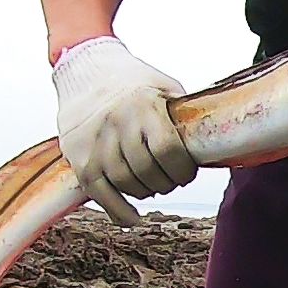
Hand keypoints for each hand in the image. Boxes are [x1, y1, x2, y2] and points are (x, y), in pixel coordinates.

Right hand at [52, 36, 197, 226]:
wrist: (85, 69)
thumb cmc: (132, 80)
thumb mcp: (165, 86)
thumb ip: (183, 113)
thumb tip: (209, 142)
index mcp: (143, 106)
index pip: (169, 151)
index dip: (183, 170)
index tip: (187, 172)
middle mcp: (117, 125)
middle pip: (149, 173)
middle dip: (168, 183)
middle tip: (172, 179)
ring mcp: (96, 144)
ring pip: (127, 185)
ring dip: (146, 192)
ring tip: (153, 185)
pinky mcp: (79, 158)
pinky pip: (99, 194)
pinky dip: (119, 212)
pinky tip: (133, 218)